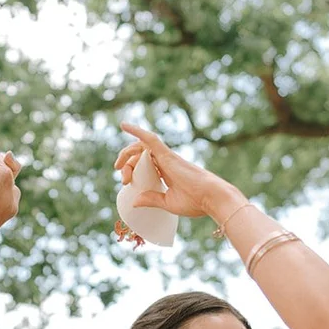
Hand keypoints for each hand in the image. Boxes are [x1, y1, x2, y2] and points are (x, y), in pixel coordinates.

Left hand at [115, 122, 240, 220]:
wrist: (210, 198)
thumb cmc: (195, 202)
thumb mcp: (168, 203)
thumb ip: (152, 199)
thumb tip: (134, 201)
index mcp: (166, 172)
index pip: (144, 163)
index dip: (131, 170)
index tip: (125, 184)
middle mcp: (165, 161)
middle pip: (140, 154)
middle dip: (126, 164)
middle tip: (123, 180)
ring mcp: (167, 157)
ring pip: (142, 147)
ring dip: (127, 153)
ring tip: (118, 165)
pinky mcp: (168, 155)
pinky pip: (150, 139)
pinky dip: (137, 131)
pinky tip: (124, 125)